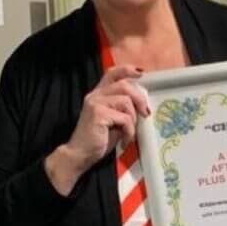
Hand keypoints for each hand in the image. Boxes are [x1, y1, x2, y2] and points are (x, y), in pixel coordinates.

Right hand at [45, 65, 149, 193]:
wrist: (80, 155)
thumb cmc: (98, 140)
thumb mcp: (114, 121)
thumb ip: (123, 108)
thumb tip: (142, 105)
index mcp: (98, 94)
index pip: (112, 73)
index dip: (127, 70)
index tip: (142, 74)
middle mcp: (95, 95)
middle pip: (124, 85)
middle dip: (139, 99)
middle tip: (146, 114)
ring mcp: (95, 103)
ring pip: (126, 101)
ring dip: (133, 120)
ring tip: (129, 134)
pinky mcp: (98, 114)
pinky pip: (124, 118)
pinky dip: (129, 132)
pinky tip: (124, 141)